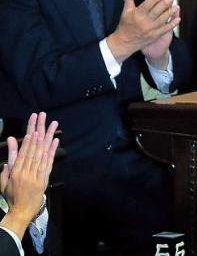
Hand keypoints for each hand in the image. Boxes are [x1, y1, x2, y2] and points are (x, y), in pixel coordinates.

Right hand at [1, 112, 58, 239]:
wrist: (21, 211)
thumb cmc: (11, 196)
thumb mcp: (4, 181)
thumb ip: (7, 163)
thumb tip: (9, 145)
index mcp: (15, 172)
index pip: (23, 153)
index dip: (28, 140)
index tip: (32, 129)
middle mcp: (27, 172)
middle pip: (34, 149)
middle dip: (38, 132)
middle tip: (42, 119)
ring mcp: (37, 175)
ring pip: (43, 153)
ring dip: (47, 138)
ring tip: (51, 126)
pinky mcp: (45, 179)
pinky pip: (49, 163)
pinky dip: (53, 152)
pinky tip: (55, 141)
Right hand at [107, 0, 179, 63]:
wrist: (124, 42)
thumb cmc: (125, 25)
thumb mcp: (125, 11)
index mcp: (137, 14)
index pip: (148, 4)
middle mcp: (144, 21)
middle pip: (157, 10)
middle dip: (166, 2)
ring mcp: (150, 29)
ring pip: (163, 19)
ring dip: (171, 12)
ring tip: (177, 6)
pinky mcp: (155, 35)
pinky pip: (165, 29)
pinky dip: (172, 24)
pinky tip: (178, 19)